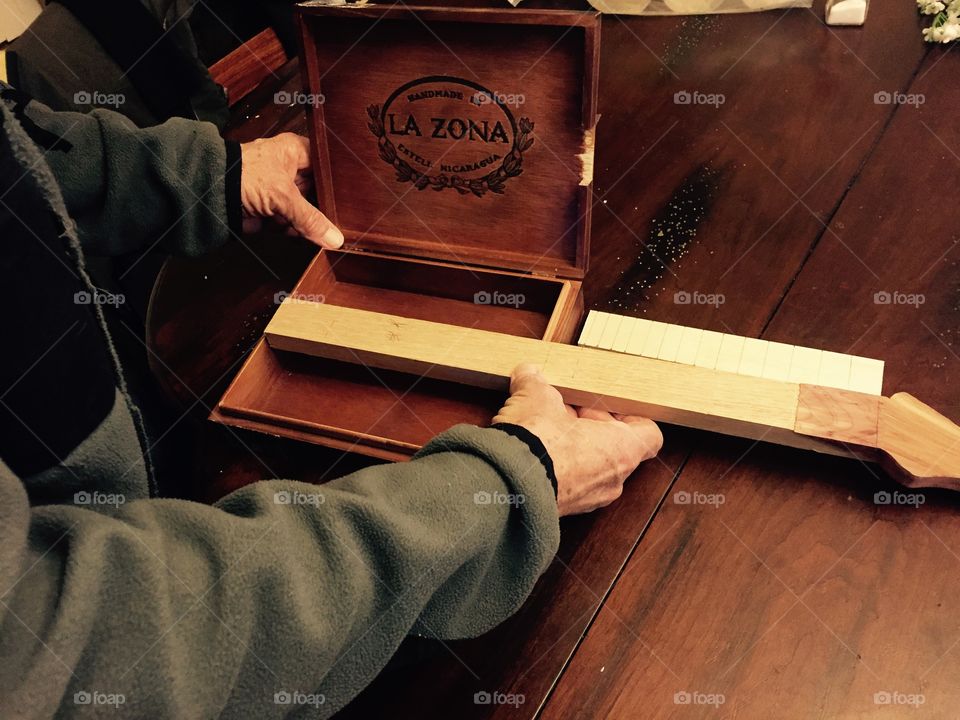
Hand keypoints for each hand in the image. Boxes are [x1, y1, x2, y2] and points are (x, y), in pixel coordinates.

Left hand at [239, 133, 343, 248]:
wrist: (210, 194)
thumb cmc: (243, 176)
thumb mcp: (284, 196)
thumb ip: (311, 219)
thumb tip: (334, 238)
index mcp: (294, 151)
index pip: (326, 165)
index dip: (337, 182)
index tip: (352, 199)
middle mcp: (290, 169)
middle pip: (318, 191)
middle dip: (325, 207)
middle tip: (341, 221)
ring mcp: (280, 190)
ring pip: (306, 209)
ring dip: (311, 222)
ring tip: (323, 231)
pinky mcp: (272, 209)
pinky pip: (293, 222)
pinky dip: (297, 230)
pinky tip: (306, 235)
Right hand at [493, 363, 662, 515]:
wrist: (507, 485)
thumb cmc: (537, 444)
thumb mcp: (536, 397)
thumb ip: (536, 382)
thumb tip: (528, 374)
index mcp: (620, 449)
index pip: (648, 434)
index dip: (630, 415)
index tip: (608, 404)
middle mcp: (612, 479)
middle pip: (616, 448)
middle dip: (591, 426)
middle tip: (566, 410)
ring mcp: (589, 499)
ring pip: (592, 468)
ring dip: (573, 448)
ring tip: (545, 430)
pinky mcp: (564, 510)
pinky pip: (570, 484)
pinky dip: (557, 469)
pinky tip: (532, 452)